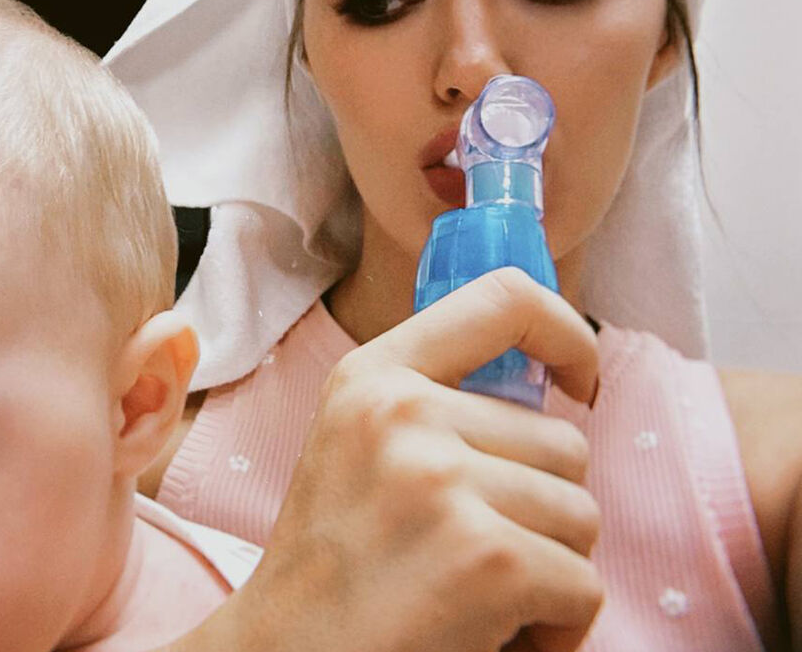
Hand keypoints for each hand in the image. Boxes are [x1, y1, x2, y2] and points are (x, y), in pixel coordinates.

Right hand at [168, 268, 601, 651]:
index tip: (579, 383)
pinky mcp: (487, 556)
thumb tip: (551, 386)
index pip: (504, 297)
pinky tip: (492, 635)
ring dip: (550, 569)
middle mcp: (402, 412)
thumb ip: (434, 403)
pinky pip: (583, 585)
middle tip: (472, 556)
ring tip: (477, 596)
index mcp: (372, 376)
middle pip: (562, 442)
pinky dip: (556, 627)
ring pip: (581, 515)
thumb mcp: (358, 445)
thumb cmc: (333, 565)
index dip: (566, 333)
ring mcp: (443, 480)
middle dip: (542, 511)